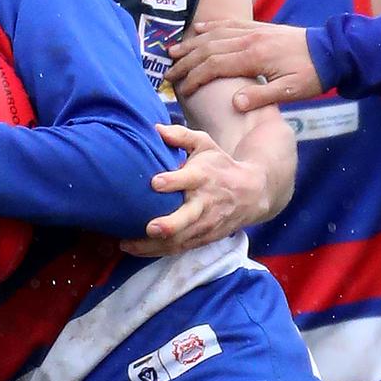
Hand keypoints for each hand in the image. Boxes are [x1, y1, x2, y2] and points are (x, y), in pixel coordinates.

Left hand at [119, 123, 266, 256]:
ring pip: (180, 238)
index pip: (189, 179)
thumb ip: (180, 136)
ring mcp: (205, 224)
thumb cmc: (219, 165)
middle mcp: (205, 202)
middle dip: (170, 224)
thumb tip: (155, 128)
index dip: (173, 181)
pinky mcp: (203, 238)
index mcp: (203, 176)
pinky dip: (158, 251)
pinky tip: (136, 250)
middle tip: (150, 228)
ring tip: (128, 244)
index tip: (155, 182)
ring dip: (154, 245)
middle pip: (188, 217)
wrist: (252, 193)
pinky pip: (180, 248)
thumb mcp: (205, 144)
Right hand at [168, 19, 321, 110]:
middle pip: (207, 49)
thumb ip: (261, 97)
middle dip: (185, 62)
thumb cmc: (312, 74)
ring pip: (213, 34)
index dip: (194, 78)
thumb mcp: (290, 91)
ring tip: (172, 51)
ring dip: (191, 43)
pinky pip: (228, 24)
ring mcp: (252, 31)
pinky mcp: (258, 27)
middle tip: (167, 73)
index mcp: (254, 57)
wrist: (332, 50)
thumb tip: (234, 104)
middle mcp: (249, 40)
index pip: (214, 66)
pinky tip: (197, 29)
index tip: (181, 90)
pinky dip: (210, 26)